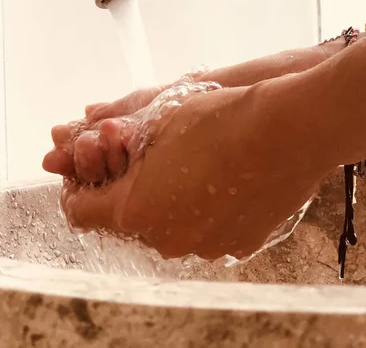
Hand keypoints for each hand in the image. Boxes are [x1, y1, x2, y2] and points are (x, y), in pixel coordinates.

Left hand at [59, 74, 335, 259]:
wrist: (288, 132)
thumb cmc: (220, 120)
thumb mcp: (154, 121)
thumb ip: (114, 143)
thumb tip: (94, 143)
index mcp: (134, 210)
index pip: (79, 210)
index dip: (77, 185)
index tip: (88, 168)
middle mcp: (165, 239)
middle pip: (126, 220)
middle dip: (126, 190)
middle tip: (141, 159)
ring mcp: (204, 246)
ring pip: (166, 227)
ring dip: (165, 202)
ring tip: (186, 167)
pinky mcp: (237, 245)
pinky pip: (203, 231)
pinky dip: (200, 212)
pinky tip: (217, 181)